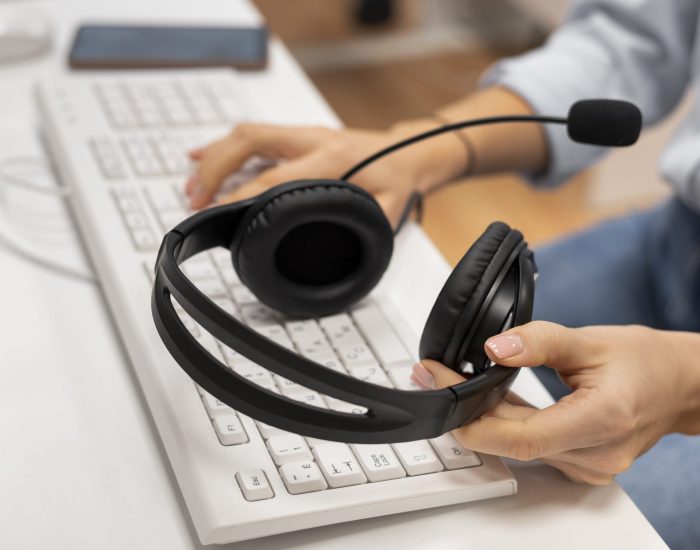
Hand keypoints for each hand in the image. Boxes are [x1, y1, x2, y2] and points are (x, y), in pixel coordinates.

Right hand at [185, 120, 466, 226]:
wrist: (409, 151)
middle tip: (194, 199)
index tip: (219, 211)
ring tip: (190, 187)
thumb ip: (364, 228)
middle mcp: (312, 140)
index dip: (243, 194)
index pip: (276, 176)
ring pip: (246, 134)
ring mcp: (302, 134)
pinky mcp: (295, 136)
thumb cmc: (398, 180)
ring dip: (213, 157)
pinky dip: (222, 146)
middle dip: (215, 169)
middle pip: (249, 142)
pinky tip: (198, 156)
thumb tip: (339, 256)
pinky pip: (251, 135)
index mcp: (332, 159)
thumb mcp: (389, 210)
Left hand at [410, 321, 699, 484]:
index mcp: (600, 422)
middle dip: (464, 410)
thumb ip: (539, 342)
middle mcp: (593, 455)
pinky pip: (531, 446)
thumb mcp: (590, 340)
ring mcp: (587, 465)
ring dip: (481, 415)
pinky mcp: (580, 463)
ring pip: (516, 446)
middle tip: (433, 374)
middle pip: (509, 442)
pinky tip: (487, 397)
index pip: (517, 437)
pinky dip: (505, 422)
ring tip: (453, 381)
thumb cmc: (645, 361)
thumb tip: (494, 347)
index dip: (469, 415)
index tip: (438, 381)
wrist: (679, 385)